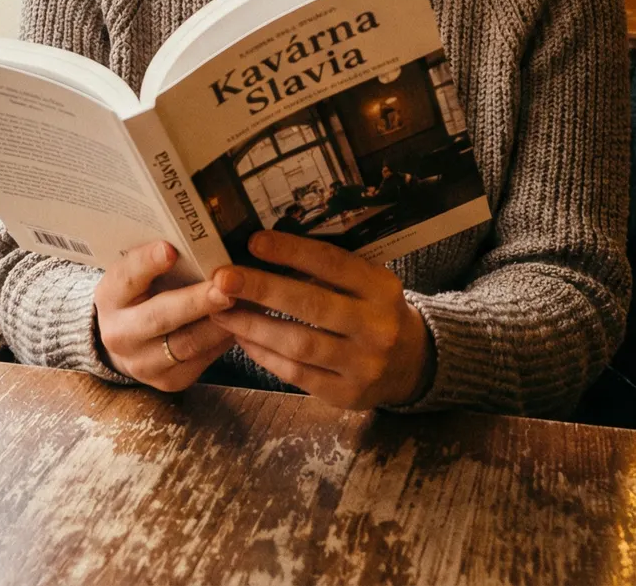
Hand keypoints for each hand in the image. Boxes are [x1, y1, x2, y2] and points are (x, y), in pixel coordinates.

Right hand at [93, 241, 236, 390]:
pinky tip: (243, 321)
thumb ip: (160, 258)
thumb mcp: (138, 273)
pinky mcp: (168, 381)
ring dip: (220, 322)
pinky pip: (202, 360)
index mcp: (110, 297)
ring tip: (246, 301)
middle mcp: (120, 334)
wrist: (127, 340)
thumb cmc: (142, 294)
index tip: (171, 249)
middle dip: (196, 301)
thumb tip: (200, 235)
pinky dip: (224, 340)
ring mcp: (142, 363)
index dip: (148, 263)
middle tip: (225, 286)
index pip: (127, 277)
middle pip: (160, 317)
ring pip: (187, 343)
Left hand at [209, 231, 432, 410]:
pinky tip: (243, 337)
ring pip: (299, 344)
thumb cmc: (374, 311)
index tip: (254, 241)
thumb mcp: (367, 284)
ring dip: (254, 325)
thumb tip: (266, 248)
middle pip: (312, 305)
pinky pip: (296, 374)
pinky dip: (265, 354)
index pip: (333, 263)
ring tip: (222, 310)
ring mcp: (363, 365)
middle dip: (262, 289)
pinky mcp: (346, 395)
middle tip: (223, 278)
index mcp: (381, 288)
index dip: (292, 251)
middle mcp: (376, 326)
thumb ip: (329, 270)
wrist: (412, 363)